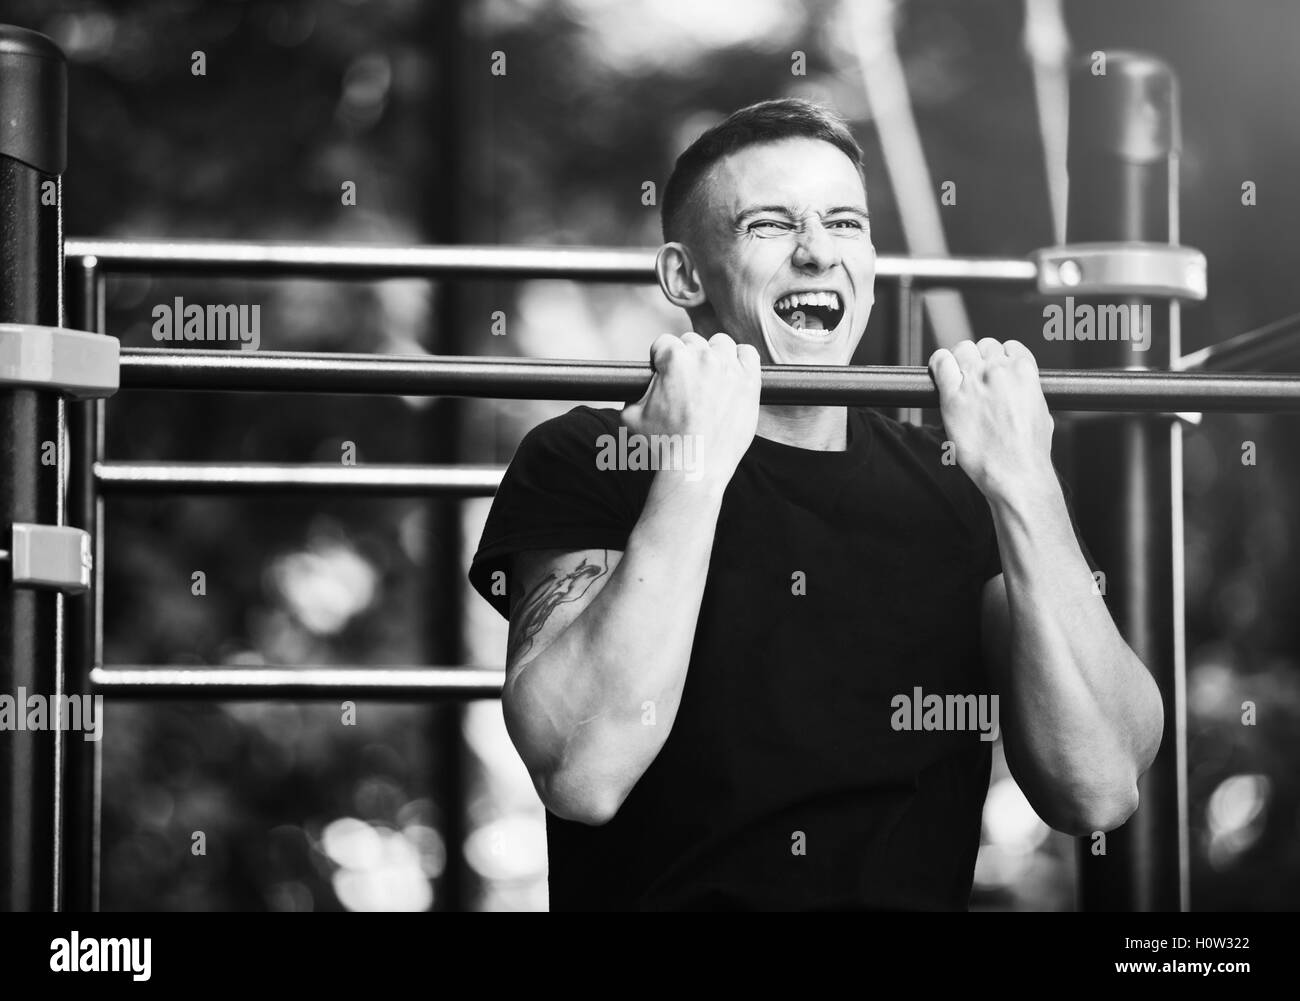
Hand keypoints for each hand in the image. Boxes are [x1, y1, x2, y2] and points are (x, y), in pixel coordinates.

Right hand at [622, 332, 760, 487]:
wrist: (696, 467)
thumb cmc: (664, 445)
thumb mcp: (630, 415)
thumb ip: (632, 392)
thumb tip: (634, 385)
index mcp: (674, 359)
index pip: (664, 342)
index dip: (661, 359)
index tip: (665, 375)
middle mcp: (703, 357)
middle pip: (692, 342)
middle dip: (687, 359)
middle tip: (687, 385)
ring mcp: (729, 368)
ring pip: (721, 344)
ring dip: (714, 357)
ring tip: (709, 381)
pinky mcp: (750, 381)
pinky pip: (748, 354)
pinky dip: (741, 361)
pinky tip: (732, 377)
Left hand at [927, 338, 1054, 500]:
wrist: (1015, 472)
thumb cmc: (1030, 451)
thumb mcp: (1041, 412)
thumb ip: (1029, 393)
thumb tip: (1020, 390)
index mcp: (1025, 371)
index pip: (1009, 347)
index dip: (999, 359)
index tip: (993, 371)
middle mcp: (999, 370)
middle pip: (984, 346)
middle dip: (979, 360)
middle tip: (975, 380)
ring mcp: (975, 381)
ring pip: (962, 350)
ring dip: (959, 360)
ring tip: (957, 378)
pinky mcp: (953, 396)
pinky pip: (941, 363)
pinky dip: (938, 363)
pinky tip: (939, 371)